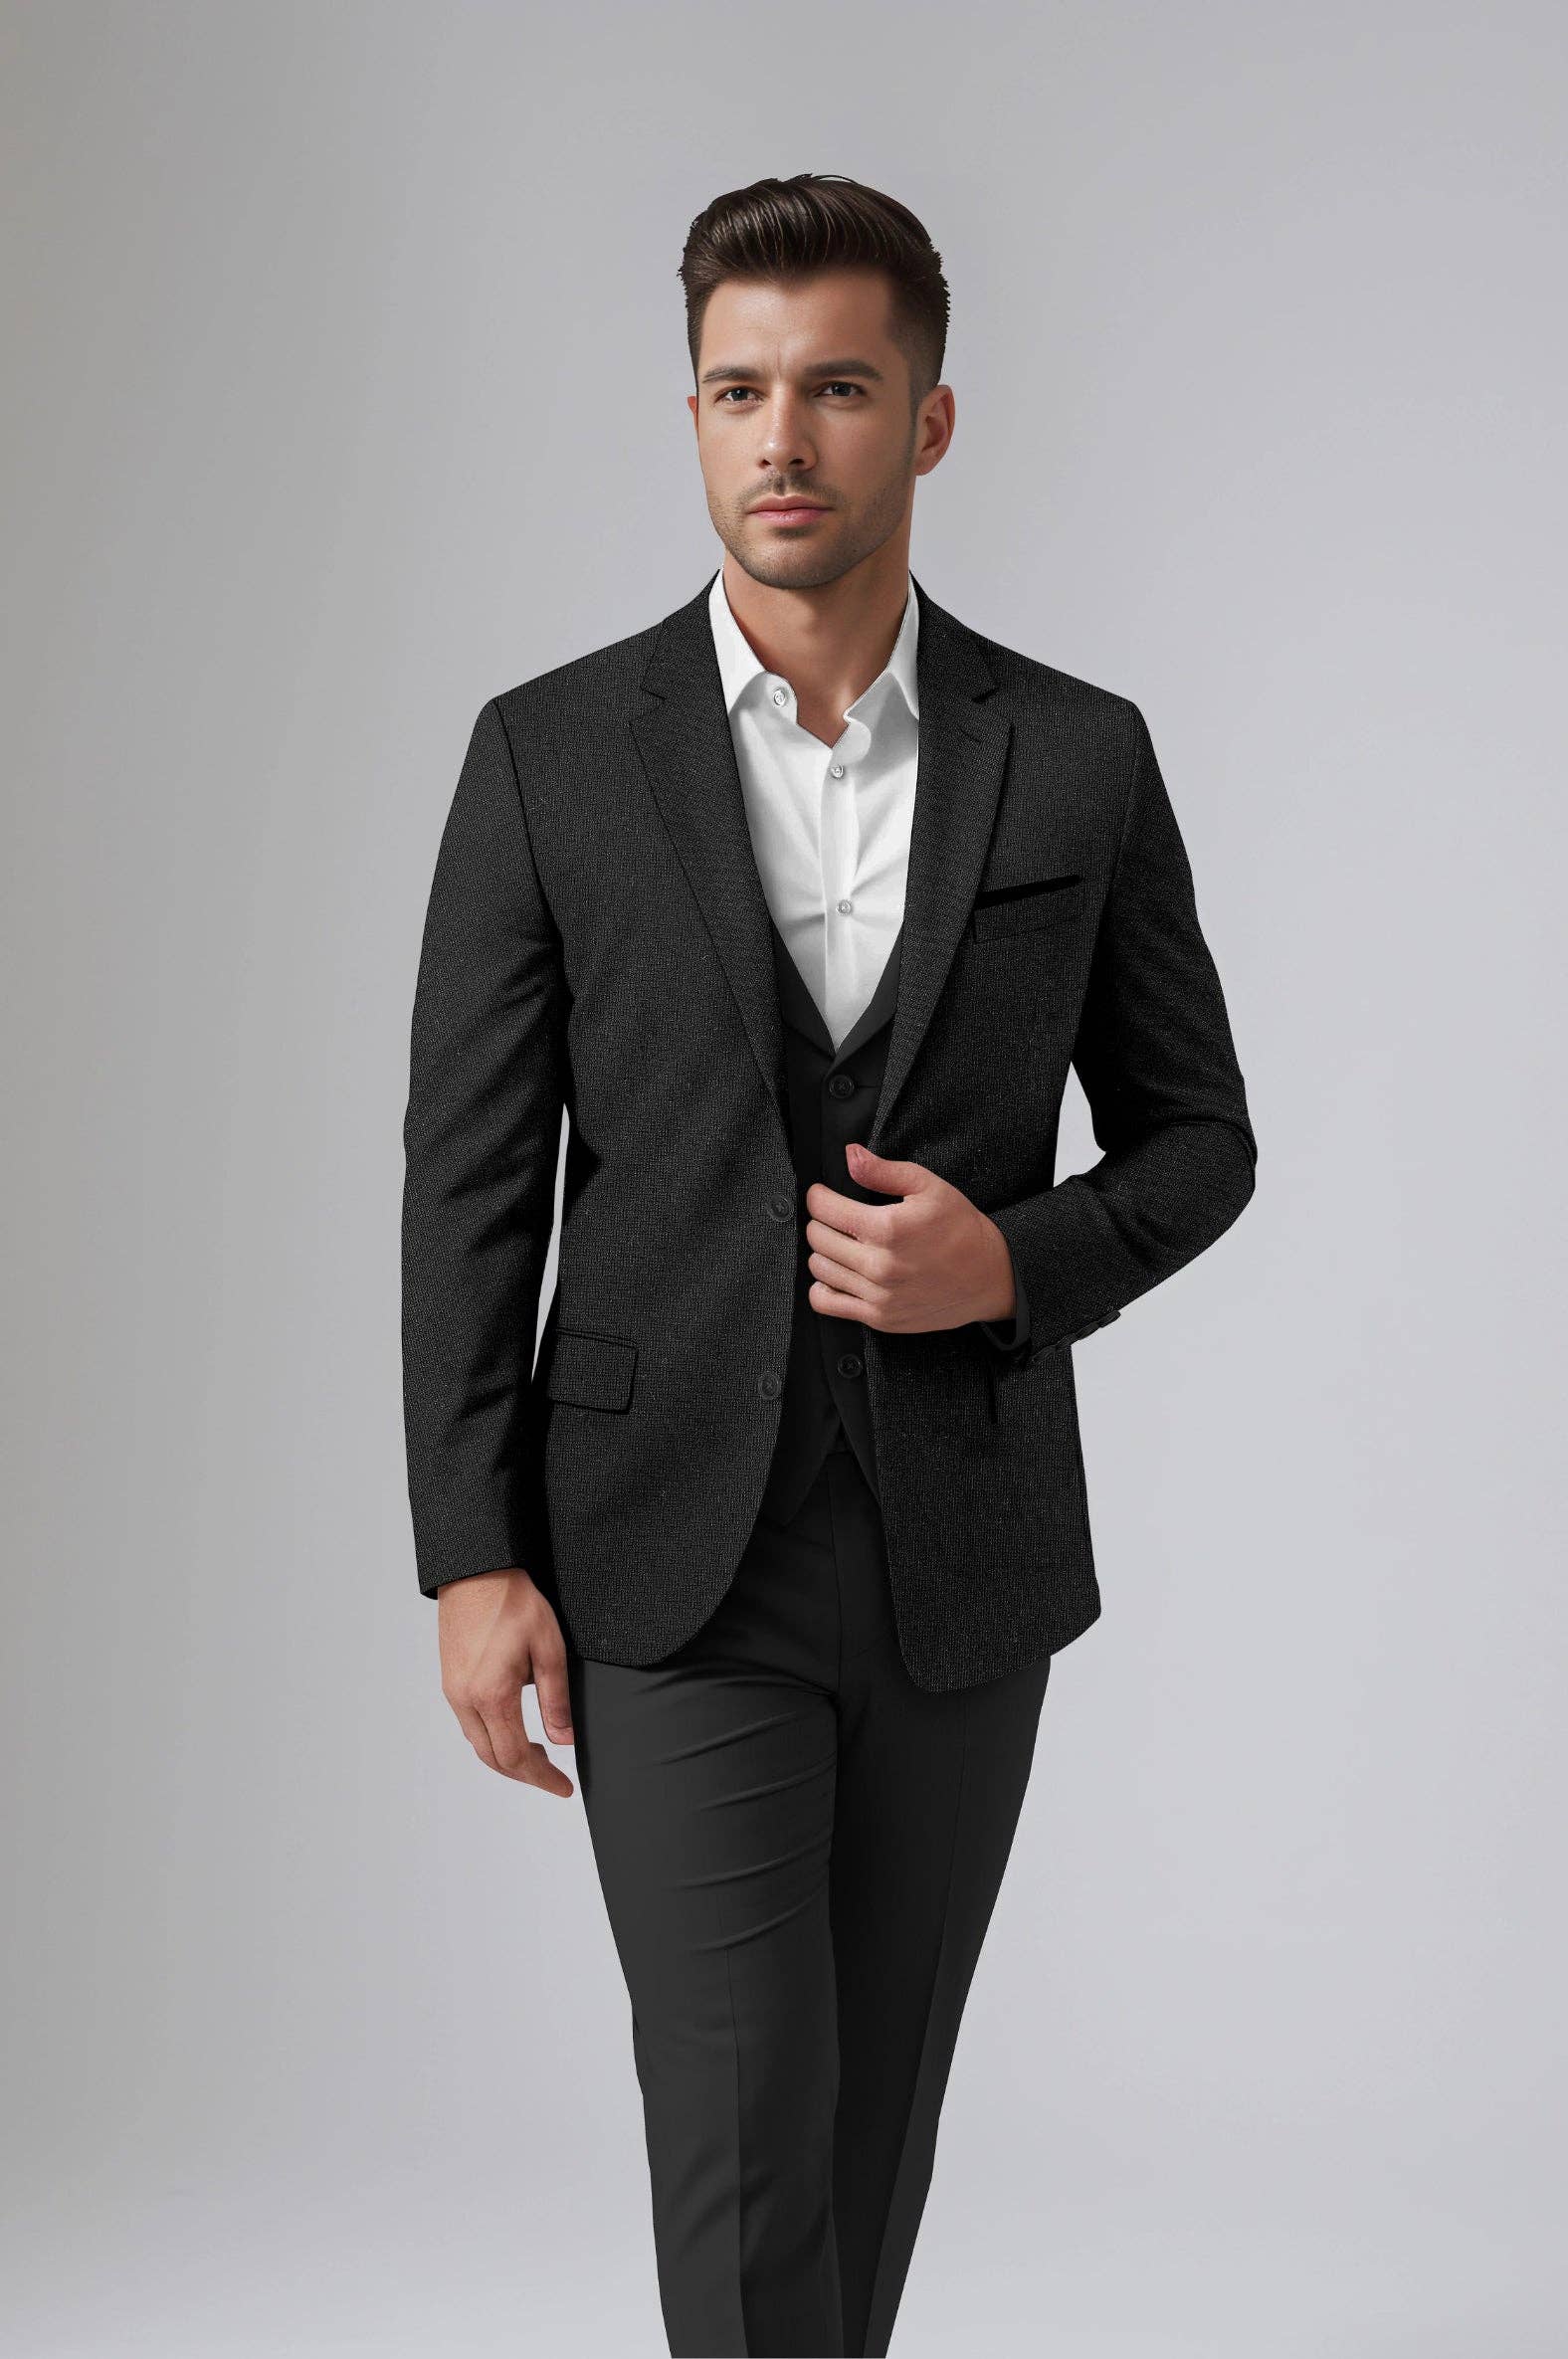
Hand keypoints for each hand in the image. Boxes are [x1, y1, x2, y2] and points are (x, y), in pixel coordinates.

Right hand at [436, 1568, 576, 1795]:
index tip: (564, 1788)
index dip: (542, 1778)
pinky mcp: (450, 1681)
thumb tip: (564, 1740)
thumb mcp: (549, 1648)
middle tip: (553, 1776)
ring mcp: (453, 1691)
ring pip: (479, 1744)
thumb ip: (556, 1699)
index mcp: (492, 1695)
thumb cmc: (513, 1602)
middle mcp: (466, 1700)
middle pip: (493, 1758)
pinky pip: (469, 1725)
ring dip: (507, 1757)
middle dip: (525, 1773)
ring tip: (538, 1754)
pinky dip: (492, 1738)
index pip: (517, 1756)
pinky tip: (512, 1727)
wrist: (476, 1572)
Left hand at [804, 1143, 1016, 1332]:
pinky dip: (822, 1287)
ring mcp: (879, 1295)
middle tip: (835, 1216)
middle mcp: (880, 1265)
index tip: (823, 1194)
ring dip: (823, 1252)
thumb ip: (883, 1171)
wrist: (990, 1277)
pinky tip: (838, 1274)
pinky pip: (827, 1304)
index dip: (819, 1196)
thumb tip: (850, 1155)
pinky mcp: (880, 1317)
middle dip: (821, 1221)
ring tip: (841, 1243)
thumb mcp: (929, 1187)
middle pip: (818, 1237)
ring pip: (819, 1268)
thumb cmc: (961, 1229)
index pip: (824, 1208)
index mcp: (888, 1228)